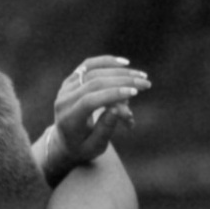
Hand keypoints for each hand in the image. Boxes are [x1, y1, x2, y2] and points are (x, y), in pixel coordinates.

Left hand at [48, 55, 148, 172]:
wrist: (66, 141)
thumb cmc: (84, 147)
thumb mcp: (95, 147)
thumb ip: (105, 129)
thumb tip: (117, 109)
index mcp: (68, 119)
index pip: (90, 101)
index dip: (113, 94)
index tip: (135, 93)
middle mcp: (63, 100)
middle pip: (94, 83)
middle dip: (122, 81)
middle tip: (145, 84)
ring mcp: (66, 87)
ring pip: (93, 71)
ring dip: (120, 72)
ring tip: (141, 76)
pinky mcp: (72, 80)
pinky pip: (89, 65)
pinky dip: (106, 62)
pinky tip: (125, 63)